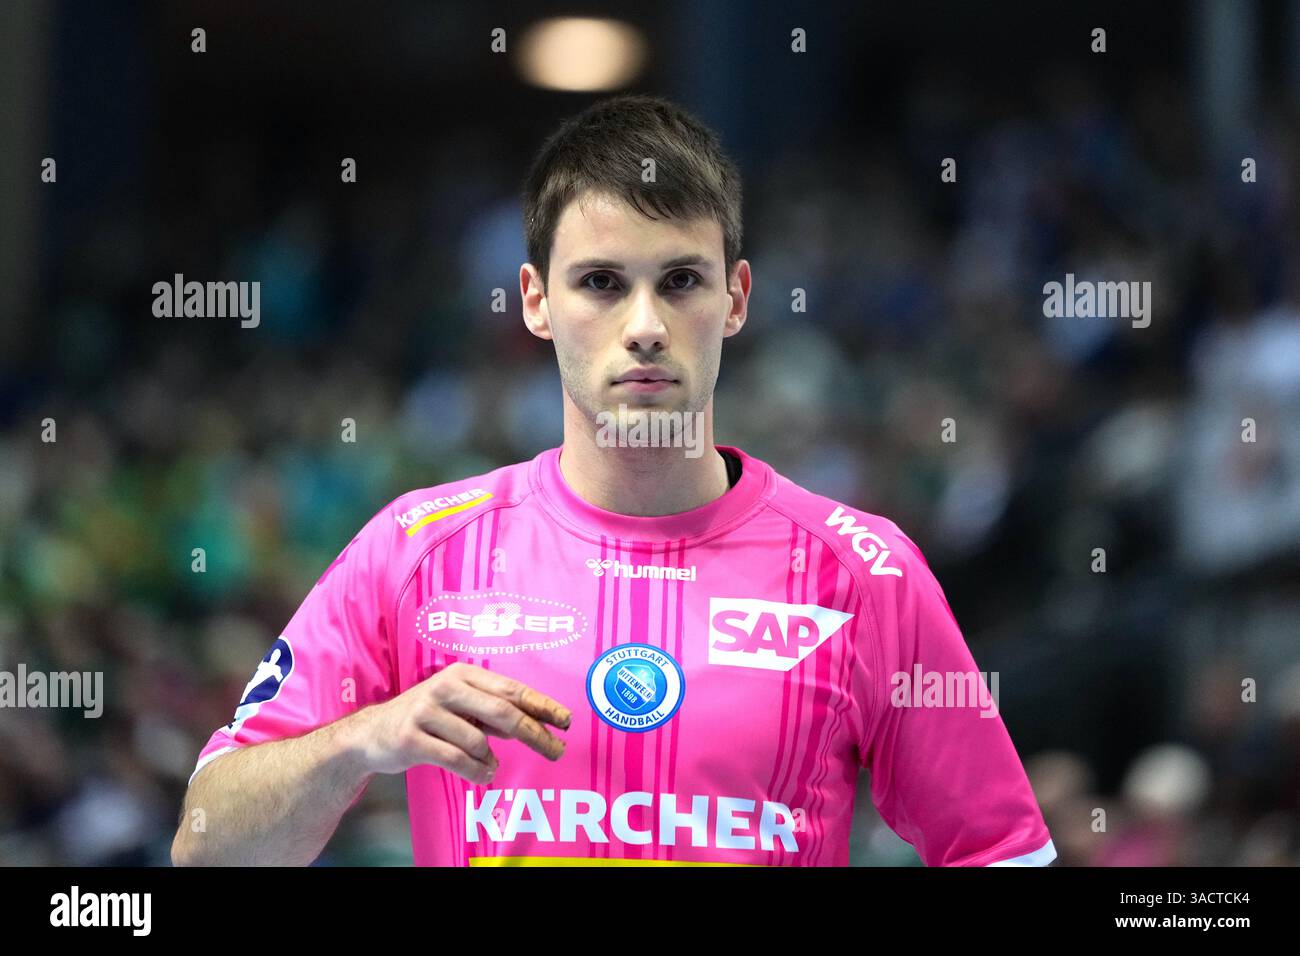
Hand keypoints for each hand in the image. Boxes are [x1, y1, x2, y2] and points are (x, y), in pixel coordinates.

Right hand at [349, 662, 571, 782]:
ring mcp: (426, 711)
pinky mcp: (411, 738)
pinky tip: (483, 774)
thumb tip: (537, 722)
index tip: (566, 720)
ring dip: (491, 759)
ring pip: (478, 741)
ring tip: (490, 766)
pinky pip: (455, 759)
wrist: (372, 733)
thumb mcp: (461, 706)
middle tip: (555, 750)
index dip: (542, 705)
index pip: (511, 689)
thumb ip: (493, 712)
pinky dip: (475, 771)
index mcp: (462, 674)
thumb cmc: (427, 718)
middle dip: (534, 733)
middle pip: (502, 712)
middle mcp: (445, 687)